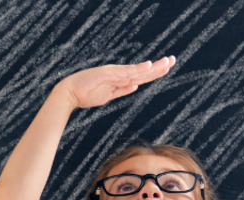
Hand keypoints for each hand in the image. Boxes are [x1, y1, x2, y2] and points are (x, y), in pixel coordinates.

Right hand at [55, 58, 175, 109]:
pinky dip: (137, 68)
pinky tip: (148, 65)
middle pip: (142, 71)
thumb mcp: (108, 95)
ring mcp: (114, 73)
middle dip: (158, 67)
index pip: (141, 76)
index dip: (154, 72)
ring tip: (166, 62)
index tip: (167, 68)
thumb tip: (134, 87)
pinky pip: (125, 72)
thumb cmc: (86, 95)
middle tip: (173, 60)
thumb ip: (121, 90)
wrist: (69, 93)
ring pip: (137, 71)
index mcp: (120, 80)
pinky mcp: (108, 74)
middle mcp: (119, 74)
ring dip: (152, 67)